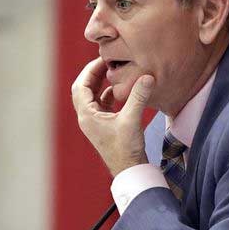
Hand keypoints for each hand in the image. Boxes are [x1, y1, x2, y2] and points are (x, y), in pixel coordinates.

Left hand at [71, 57, 154, 176]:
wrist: (129, 170)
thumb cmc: (127, 149)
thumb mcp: (132, 120)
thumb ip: (138, 97)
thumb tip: (147, 76)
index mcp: (87, 116)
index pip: (80, 86)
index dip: (90, 70)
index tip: (103, 59)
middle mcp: (87, 118)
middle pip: (84, 89)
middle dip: (94, 74)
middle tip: (107, 62)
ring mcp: (95, 123)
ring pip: (92, 97)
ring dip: (100, 83)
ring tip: (113, 72)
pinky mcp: (104, 126)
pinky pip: (102, 105)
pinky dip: (108, 94)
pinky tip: (120, 90)